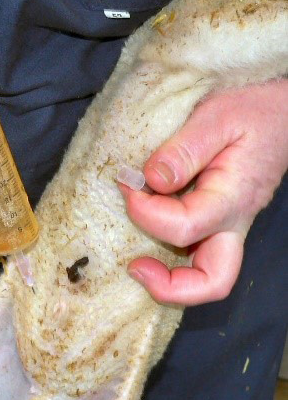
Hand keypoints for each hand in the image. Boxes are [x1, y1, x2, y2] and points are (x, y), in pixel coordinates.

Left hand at [119, 79, 287, 305]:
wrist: (279, 114)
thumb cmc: (251, 112)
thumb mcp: (216, 118)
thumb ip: (184, 150)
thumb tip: (150, 180)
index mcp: (232, 199)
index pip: (185, 227)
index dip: (146, 214)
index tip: (127, 186)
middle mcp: (232, 224)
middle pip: (212, 282)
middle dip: (169, 287)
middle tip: (134, 265)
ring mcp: (226, 229)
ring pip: (205, 277)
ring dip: (168, 279)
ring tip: (135, 257)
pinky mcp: (217, 224)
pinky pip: (195, 256)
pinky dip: (169, 259)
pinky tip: (146, 236)